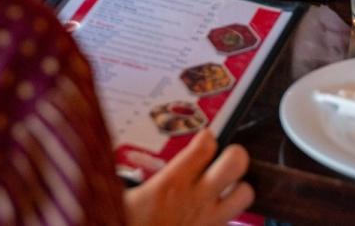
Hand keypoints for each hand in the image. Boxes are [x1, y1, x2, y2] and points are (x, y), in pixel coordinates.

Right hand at [124, 130, 253, 225]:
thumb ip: (121, 177)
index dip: (207, 137)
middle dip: (233, 155)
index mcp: (172, 183)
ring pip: (245, 194)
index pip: (206, 145)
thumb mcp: (117, 199)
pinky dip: (226, 218)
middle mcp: (197, 198)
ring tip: (224, 188)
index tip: (202, 139)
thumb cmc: (128, 224)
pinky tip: (212, 217)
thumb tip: (108, 158)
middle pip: (236, 162)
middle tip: (222, 158)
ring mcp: (208, 221)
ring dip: (238, 188)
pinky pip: (232, 223)